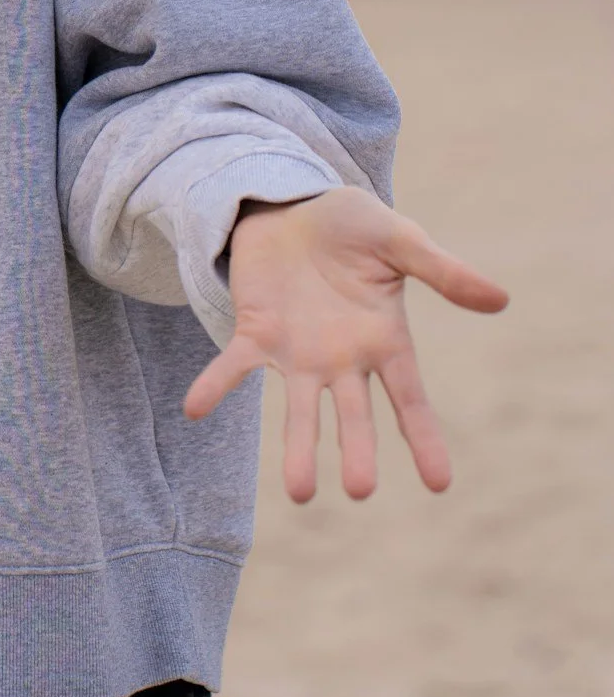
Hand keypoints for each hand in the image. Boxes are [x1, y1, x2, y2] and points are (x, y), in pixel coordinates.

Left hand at [184, 186, 507, 502]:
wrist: (292, 203)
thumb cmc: (353, 227)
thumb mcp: (400, 239)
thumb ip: (442, 271)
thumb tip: (500, 299)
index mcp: (385, 341)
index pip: (409, 399)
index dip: (423, 438)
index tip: (439, 484)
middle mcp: (343, 359)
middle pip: (354, 415)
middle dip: (355, 450)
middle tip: (358, 490)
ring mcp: (298, 352)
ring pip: (300, 408)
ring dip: (298, 447)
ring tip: (300, 492)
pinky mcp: (256, 332)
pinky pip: (235, 365)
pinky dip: (216, 385)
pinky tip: (195, 408)